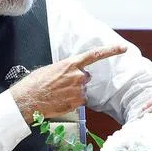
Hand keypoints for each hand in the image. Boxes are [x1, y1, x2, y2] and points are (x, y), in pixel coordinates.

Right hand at [10, 44, 125, 118]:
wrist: (28, 99)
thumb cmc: (35, 83)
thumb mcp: (51, 69)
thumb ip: (66, 69)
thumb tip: (71, 73)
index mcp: (70, 64)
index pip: (94, 55)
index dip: (110, 50)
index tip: (123, 48)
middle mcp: (78, 76)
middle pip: (86, 77)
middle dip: (77, 81)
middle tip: (61, 85)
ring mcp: (79, 89)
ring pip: (82, 90)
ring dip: (74, 92)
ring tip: (58, 94)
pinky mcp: (78, 102)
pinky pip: (80, 101)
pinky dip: (72, 101)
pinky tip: (60, 100)